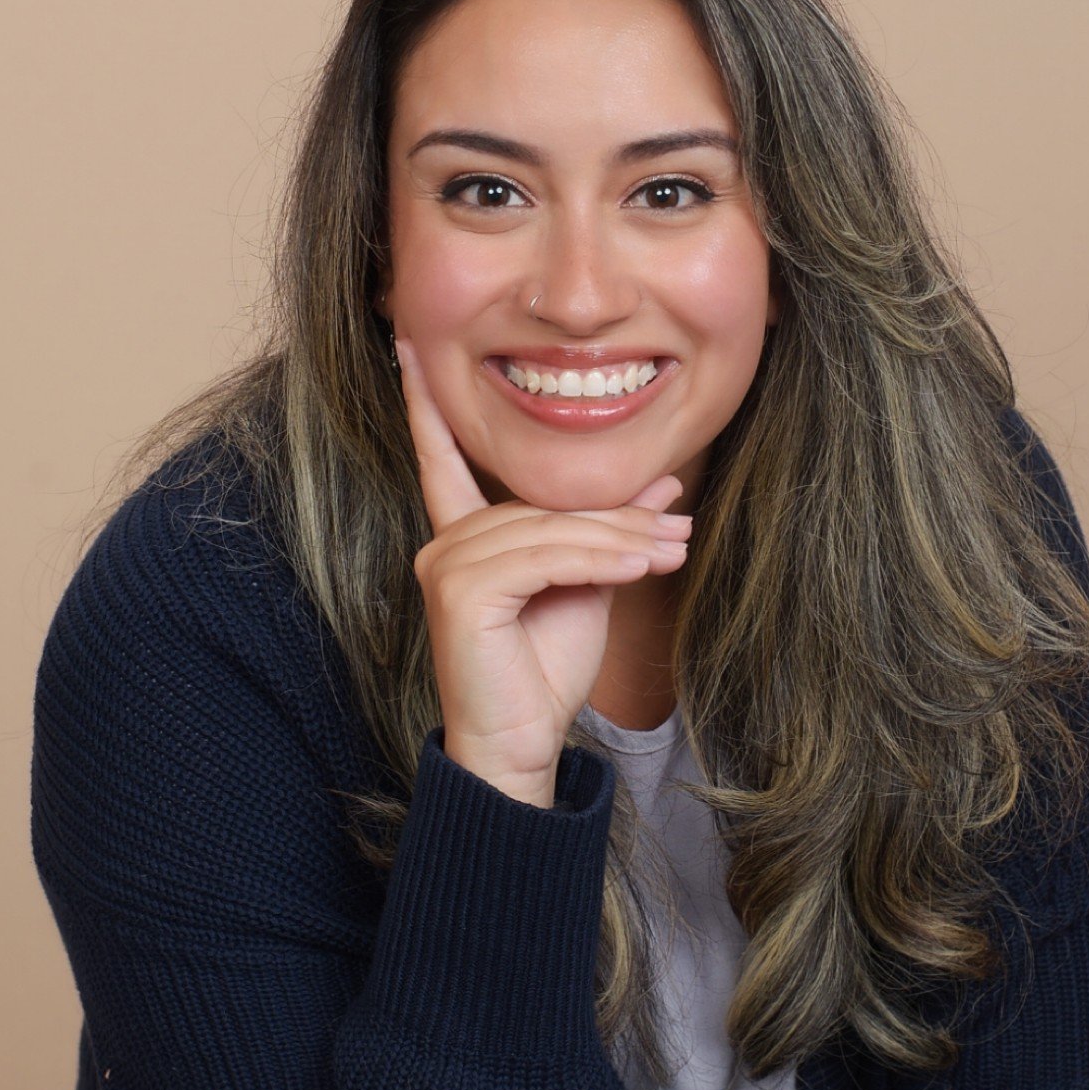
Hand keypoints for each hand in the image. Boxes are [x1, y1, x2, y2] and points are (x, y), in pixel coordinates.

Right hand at [394, 337, 690, 807]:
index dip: (426, 406)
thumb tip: (663, 482)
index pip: (443, 460)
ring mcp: (446, 564)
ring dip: (619, 541)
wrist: (523, 744)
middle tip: (679, 528)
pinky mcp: (460, 590)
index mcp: (465, 538)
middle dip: (616, 518)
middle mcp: (445, 544)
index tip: (408, 346)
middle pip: (542, 505)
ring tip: (672, 551)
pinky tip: (639, 569)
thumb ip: (612, 530)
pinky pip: (543, 557)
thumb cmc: (546, 670)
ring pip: (549, 529)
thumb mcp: (589, 585)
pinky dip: (597, 561)